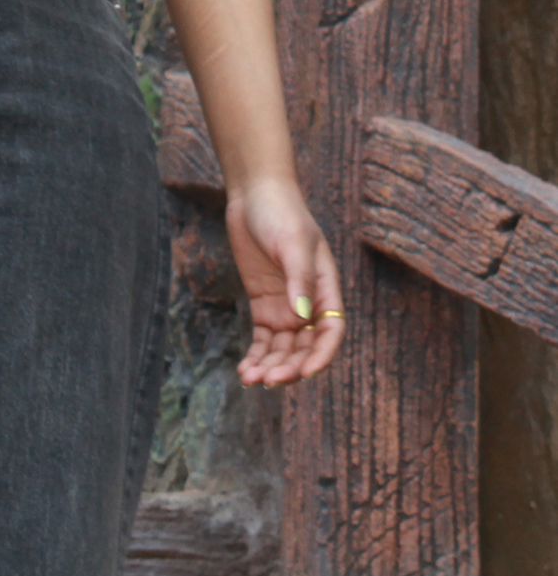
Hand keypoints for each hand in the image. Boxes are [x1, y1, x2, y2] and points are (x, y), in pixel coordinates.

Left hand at [226, 175, 345, 386]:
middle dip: (290, 367)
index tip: (306, 373)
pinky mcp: (263, 304)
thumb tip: (303, 317)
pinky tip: (245, 369)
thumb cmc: (282, 214)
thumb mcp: (293, 243)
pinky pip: (263, 339)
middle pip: (305, 347)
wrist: (255, 195)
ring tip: (251, 379)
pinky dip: (257, 355)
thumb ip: (300, 279)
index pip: (331, 332)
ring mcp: (286, 306)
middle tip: (269, 379)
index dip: (322, 356)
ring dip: (270, 366)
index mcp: (326, 290)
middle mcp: (309, 304)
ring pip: (283, 349)